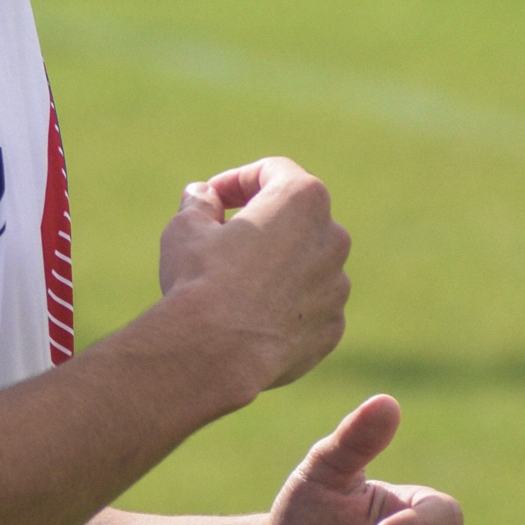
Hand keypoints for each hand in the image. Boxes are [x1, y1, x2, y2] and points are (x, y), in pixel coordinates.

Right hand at [159, 158, 350, 392]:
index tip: (211, 198)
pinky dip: (286, 306)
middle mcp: (332, 237)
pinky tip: (251, 319)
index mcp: (302, 199)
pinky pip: (309, 306)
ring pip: (306, 264)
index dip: (237, 180)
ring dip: (277, 266)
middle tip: (222, 238)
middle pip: (296, 218)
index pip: (272, 172)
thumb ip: (200, 203)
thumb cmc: (200, 279)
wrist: (216, 353)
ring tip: (235, 285)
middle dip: (263, 223)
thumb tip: (202, 196)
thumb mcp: (187, 227)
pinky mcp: (332, 327)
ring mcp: (336, 286)